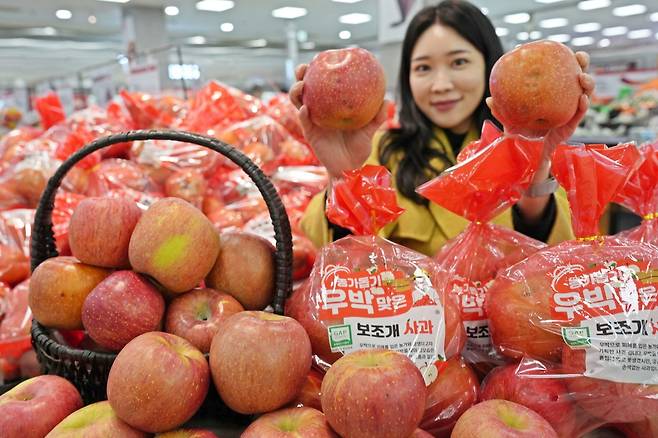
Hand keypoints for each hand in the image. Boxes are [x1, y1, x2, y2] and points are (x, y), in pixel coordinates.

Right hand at [289, 64, 387, 179]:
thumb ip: (377, 116)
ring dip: (296, 92)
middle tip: (304, 68)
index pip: (321, 84)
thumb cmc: (357, 149)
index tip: (321, 58)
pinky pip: (304, 122)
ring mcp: (312, 122)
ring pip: (298, 102)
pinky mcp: (310, 134)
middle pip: (304, 89)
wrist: (349, 169)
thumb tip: (387, 99)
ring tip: (302, 85)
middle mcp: (319, 111)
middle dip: (300, 75)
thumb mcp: (369, 130)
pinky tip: (305, 108)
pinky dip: (303, 114)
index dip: (318, 70)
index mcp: (330, 106)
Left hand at [486, 51, 594, 160]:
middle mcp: (563, 96)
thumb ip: (501, 110)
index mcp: (551, 90)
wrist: (529, 150)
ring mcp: (570, 108)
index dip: (555, 57)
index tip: (548, 45)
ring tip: (582, 77)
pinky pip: (581, 112)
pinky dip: (584, 104)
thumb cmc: (521, 131)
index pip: (556, 70)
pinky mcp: (572, 123)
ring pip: (584, 90)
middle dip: (580, 62)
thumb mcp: (510, 118)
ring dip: (587, 81)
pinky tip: (582, 99)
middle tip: (579, 56)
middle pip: (575, 74)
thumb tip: (488, 100)